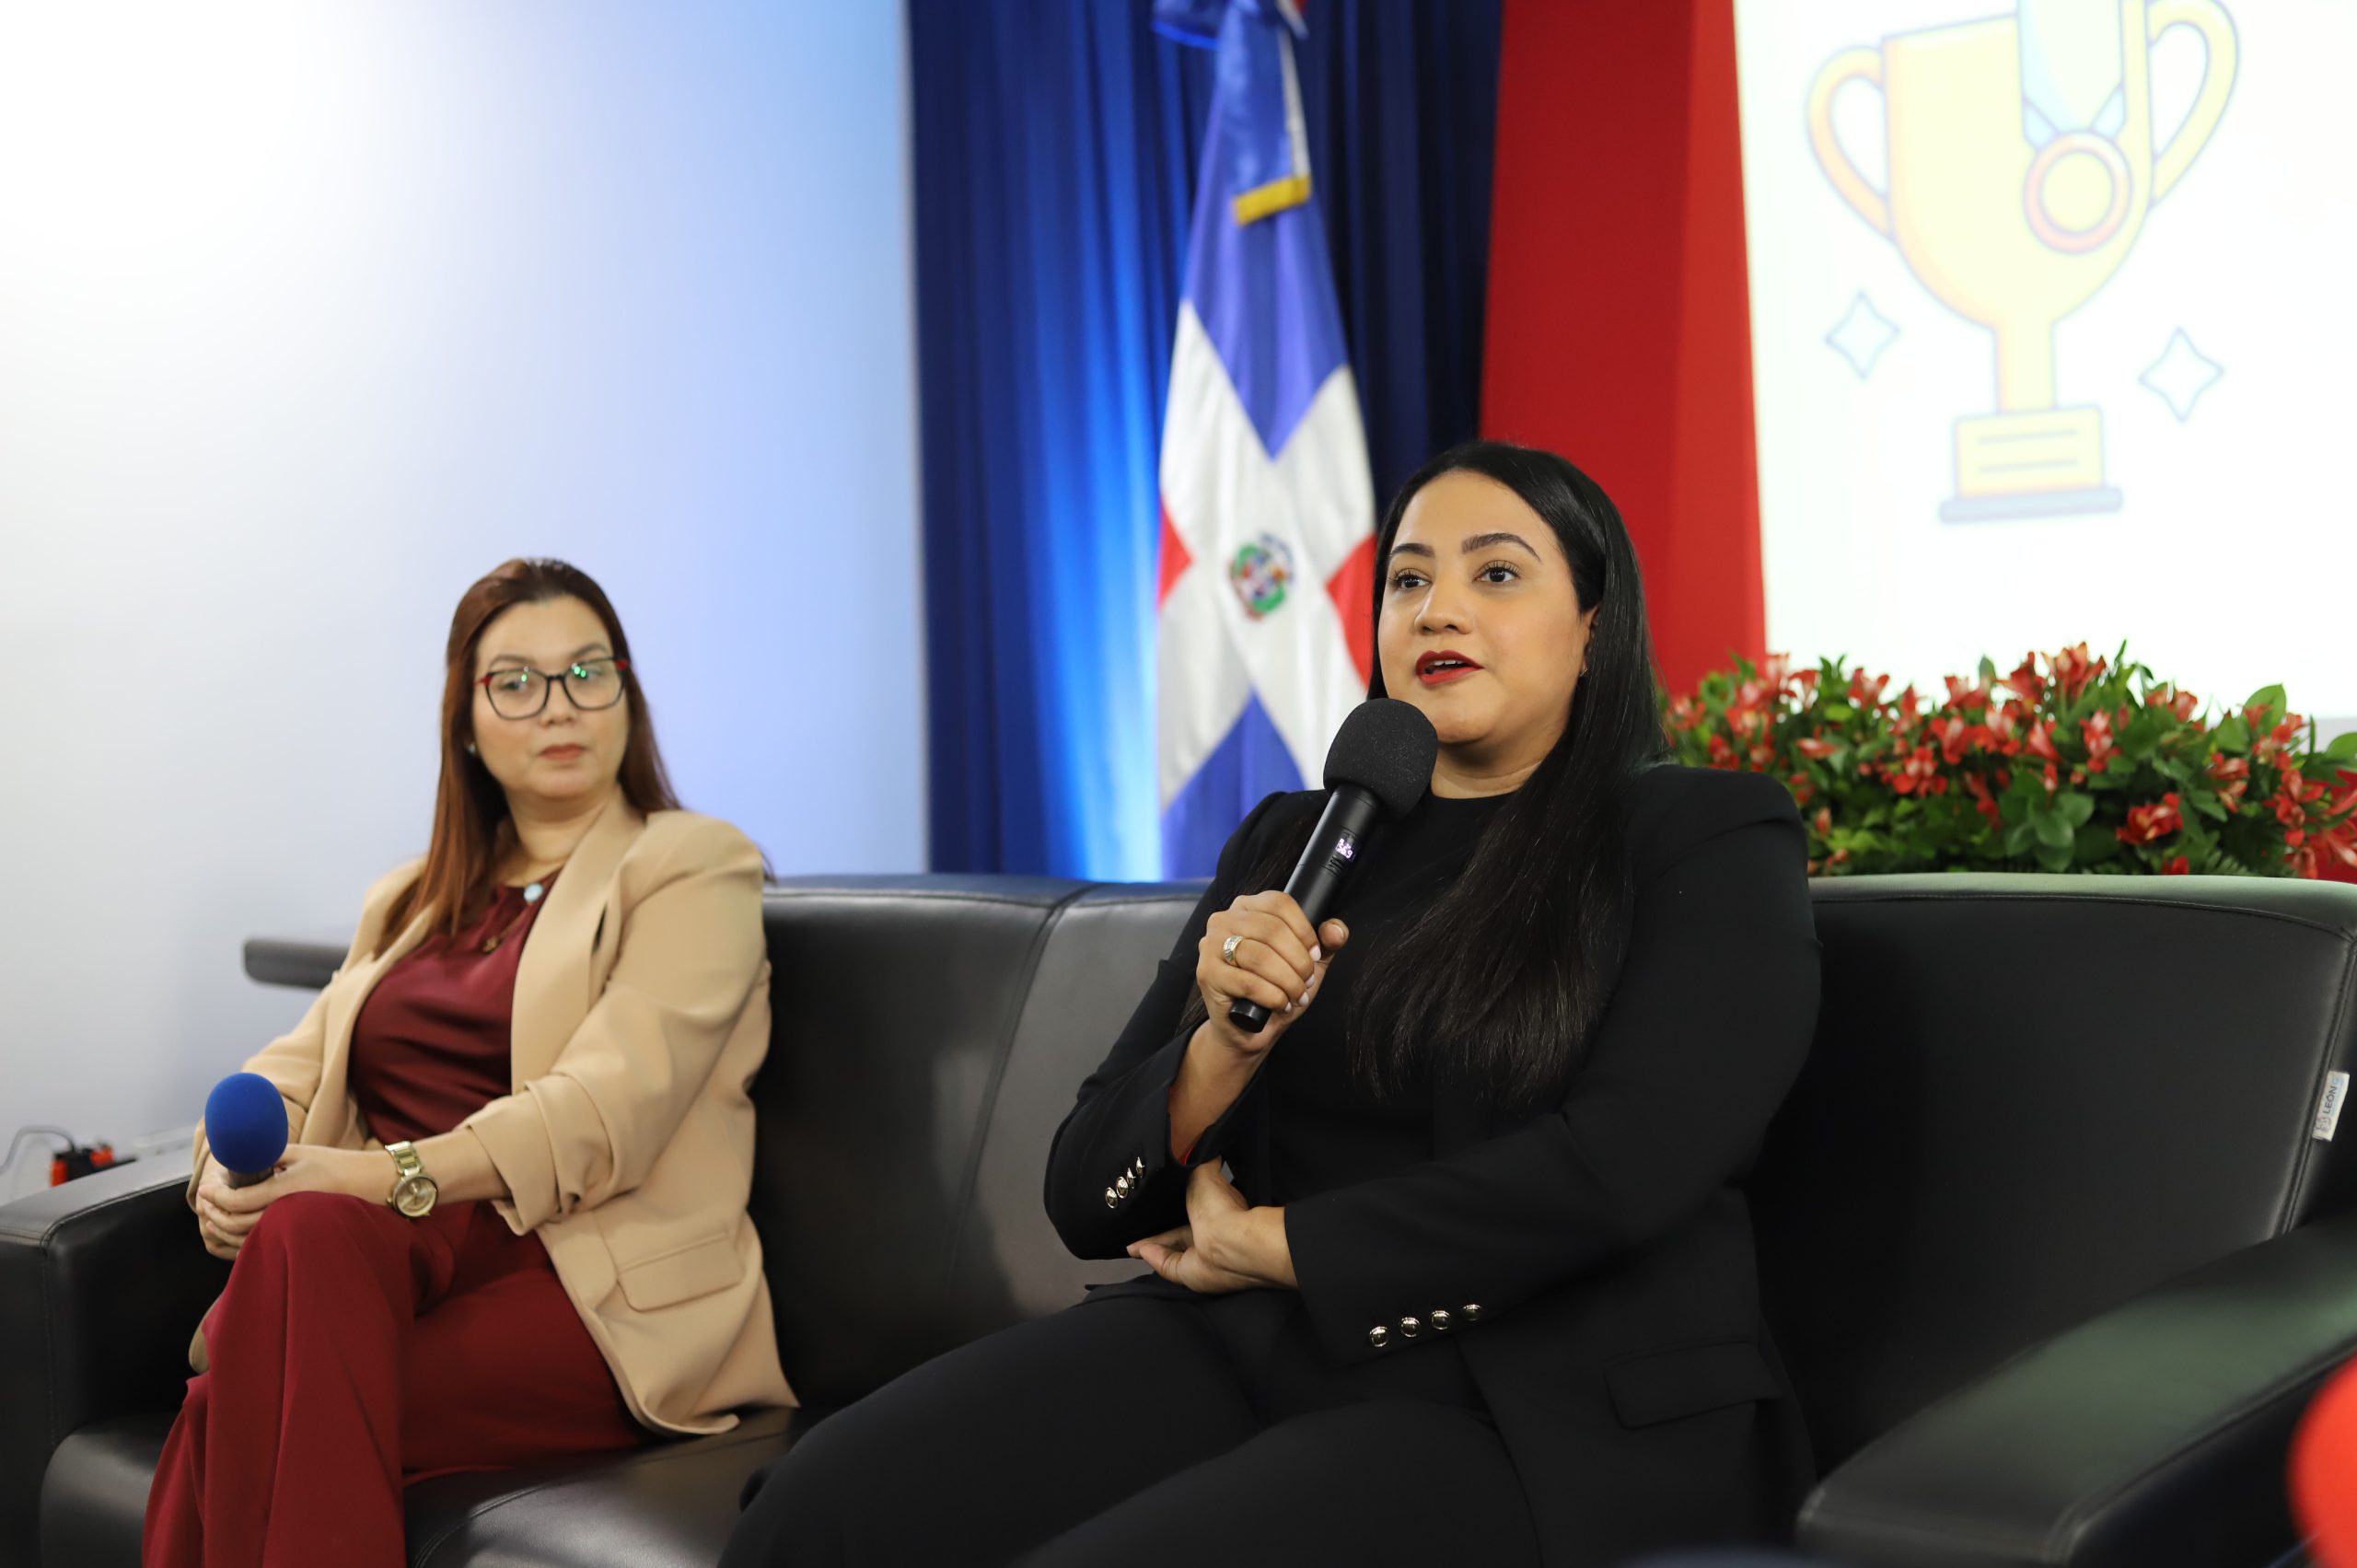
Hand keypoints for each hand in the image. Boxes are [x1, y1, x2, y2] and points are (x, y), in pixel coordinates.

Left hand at [199, 1145, 393, 1255]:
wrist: (369, 1185)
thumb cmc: (337, 1165)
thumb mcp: (301, 1153)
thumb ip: (269, 1155)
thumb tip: (238, 1156)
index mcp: (286, 1189)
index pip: (238, 1200)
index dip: (215, 1195)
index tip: (204, 1187)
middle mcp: (286, 1213)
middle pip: (235, 1223)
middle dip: (213, 1211)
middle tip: (204, 1198)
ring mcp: (290, 1228)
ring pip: (244, 1239)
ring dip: (222, 1228)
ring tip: (213, 1214)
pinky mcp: (294, 1235)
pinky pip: (258, 1244)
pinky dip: (238, 1240)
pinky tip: (232, 1229)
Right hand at [1126, 1164, 1294, 1293]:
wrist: (1229, 1240)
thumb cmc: (1220, 1206)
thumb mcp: (1207, 1171)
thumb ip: (1203, 1161)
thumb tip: (1205, 1144)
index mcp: (1214, 1212)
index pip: (1190, 1210)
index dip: (1172, 1207)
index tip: (1157, 1203)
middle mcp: (1208, 1236)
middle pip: (1177, 1234)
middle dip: (1158, 1231)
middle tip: (1138, 1225)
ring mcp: (1198, 1257)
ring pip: (1169, 1252)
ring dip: (1150, 1246)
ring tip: (1132, 1242)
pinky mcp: (1187, 1274)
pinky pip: (1166, 1266)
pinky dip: (1153, 1258)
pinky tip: (1138, 1249)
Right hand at [1194, 890, 1350, 1060]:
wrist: (1246, 1029)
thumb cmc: (1274, 990)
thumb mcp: (1306, 963)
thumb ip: (1325, 943)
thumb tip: (1336, 930)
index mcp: (1247, 907)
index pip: (1280, 903)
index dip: (1305, 931)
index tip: (1315, 955)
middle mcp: (1224, 920)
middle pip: (1272, 929)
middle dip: (1299, 961)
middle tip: (1307, 981)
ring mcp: (1211, 945)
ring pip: (1261, 956)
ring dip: (1288, 981)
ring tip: (1296, 995)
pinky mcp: (1207, 973)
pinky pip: (1248, 982)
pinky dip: (1272, 996)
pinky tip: (1279, 1003)